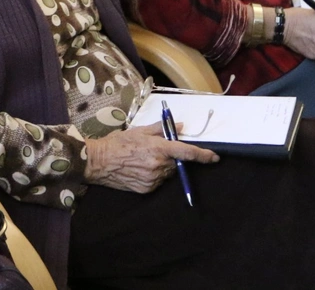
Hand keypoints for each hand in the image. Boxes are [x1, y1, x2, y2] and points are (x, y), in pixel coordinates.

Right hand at [84, 123, 217, 193]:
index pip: (188, 152)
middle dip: (173, 157)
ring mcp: (153, 179)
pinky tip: (140, 169)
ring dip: (163, 167)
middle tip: (157, 151)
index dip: (204, 155)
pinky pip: (158, 182)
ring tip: (144, 159)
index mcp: (159, 148)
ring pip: (168, 173)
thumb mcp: (139, 131)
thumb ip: (161, 129)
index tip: (215, 157)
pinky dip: (154, 175)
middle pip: (177, 163)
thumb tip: (179, 126)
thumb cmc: (118, 143)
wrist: (98, 162)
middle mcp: (159, 166)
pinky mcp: (147, 189)